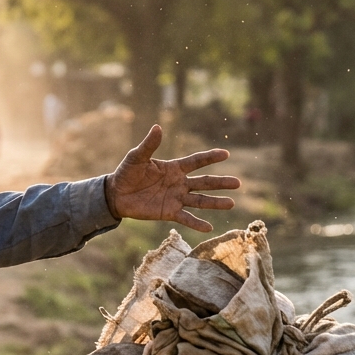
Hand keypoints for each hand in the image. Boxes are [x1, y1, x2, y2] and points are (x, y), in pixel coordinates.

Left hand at [104, 125, 240, 231]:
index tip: (225, 154)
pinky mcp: (169, 212)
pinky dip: (197, 223)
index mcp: (174, 168)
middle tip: (238, 183)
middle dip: (221, 183)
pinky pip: (186, 218)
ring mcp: (176, 198)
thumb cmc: (127, 173)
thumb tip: (157, 127)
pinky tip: (209, 227)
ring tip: (231, 203)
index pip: (196, 161)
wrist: (116, 194)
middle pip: (204, 182)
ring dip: (215, 203)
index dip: (210, 157)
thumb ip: (149, 145)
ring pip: (200, 200)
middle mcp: (179, 183)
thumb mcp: (137, 157)